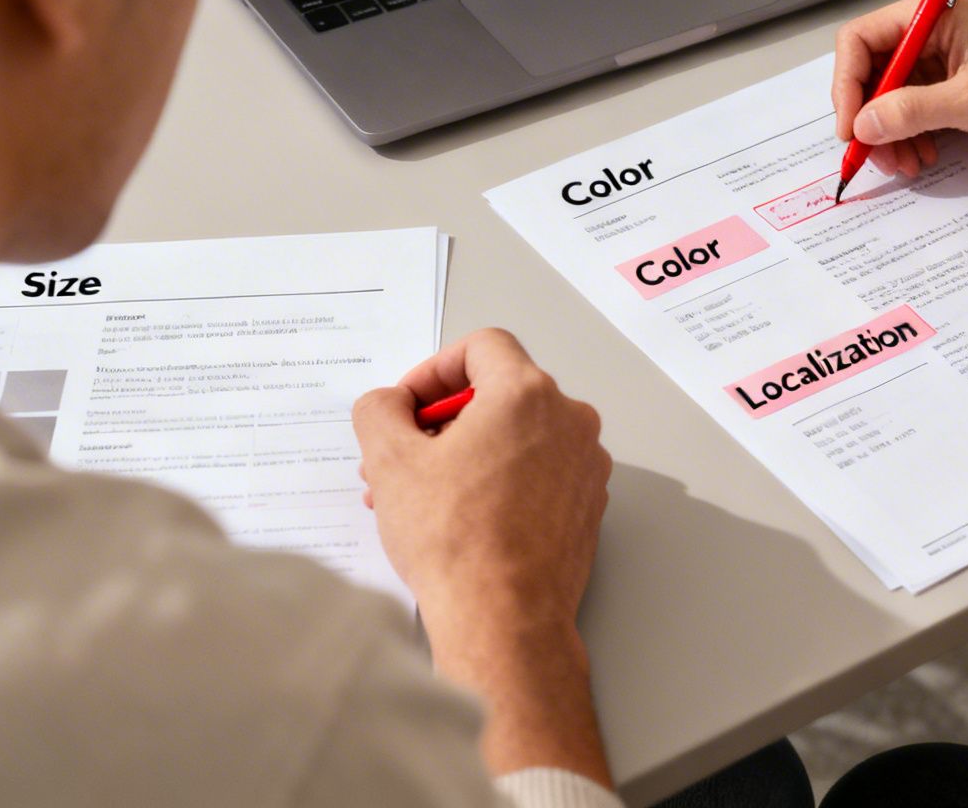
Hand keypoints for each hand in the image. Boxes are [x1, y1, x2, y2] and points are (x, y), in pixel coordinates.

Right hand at [353, 328, 610, 646]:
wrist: (504, 619)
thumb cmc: (456, 541)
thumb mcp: (390, 460)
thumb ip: (380, 410)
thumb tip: (387, 403)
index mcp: (528, 394)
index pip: (483, 347)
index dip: (434, 369)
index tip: (407, 404)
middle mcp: (569, 421)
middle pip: (498, 395)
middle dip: (440, 421)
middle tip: (401, 455)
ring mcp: (585, 466)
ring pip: (516, 438)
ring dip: (464, 455)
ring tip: (416, 495)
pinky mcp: (587, 506)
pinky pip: (537, 473)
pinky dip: (497, 482)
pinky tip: (457, 518)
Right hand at [833, 0, 967, 176]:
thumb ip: (912, 111)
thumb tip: (864, 124)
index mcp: (933, 15)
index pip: (862, 40)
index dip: (848, 84)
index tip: (850, 125)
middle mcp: (932, 35)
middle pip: (871, 73)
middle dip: (868, 117)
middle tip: (871, 154)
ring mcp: (942, 65)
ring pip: (889, 100)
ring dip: (888, 135)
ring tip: (903, 163)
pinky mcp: (953, 93)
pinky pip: (912, 115)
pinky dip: (908, 139)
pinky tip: (921, 157)